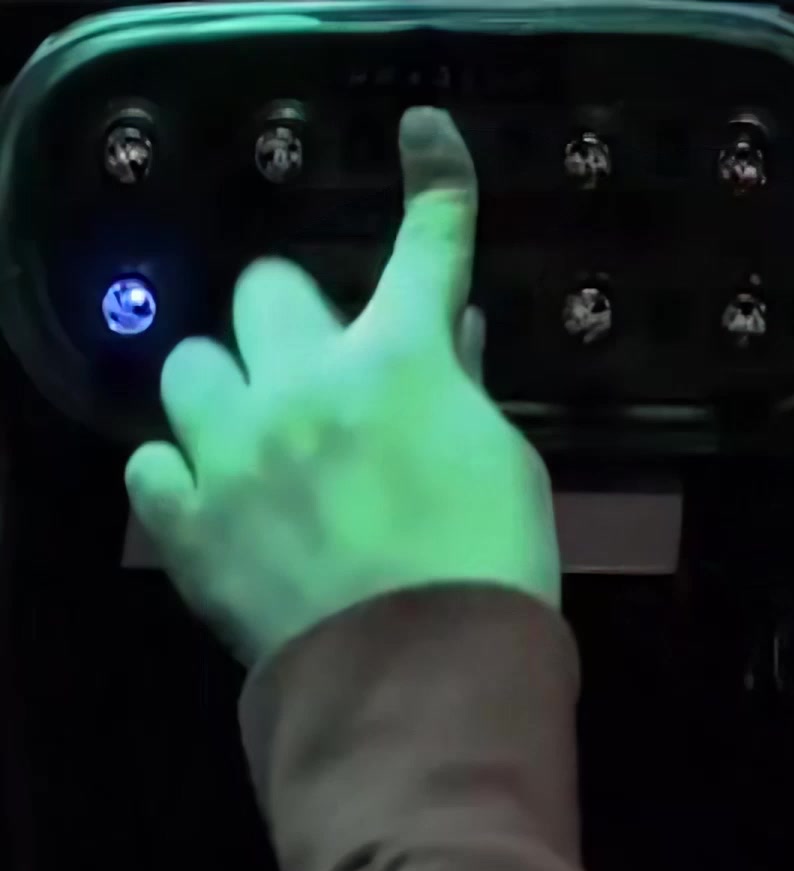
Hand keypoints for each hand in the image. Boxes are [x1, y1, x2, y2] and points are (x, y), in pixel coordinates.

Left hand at [125, 107, 558, 665]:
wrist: (424, 678)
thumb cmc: (494, 564)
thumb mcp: (505, 464)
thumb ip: (464, 389)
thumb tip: (446, 341)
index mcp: (401, 361)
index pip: (427, 246)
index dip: (434, 181)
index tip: (423, 131)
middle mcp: (301, 384)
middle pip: (264, 288)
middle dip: (294, 316)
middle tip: (323, 365)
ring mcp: (230, 453)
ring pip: (188, 365)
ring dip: (225, 388)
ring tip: (257, 433)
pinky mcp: (185, 523)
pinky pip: (148, 465)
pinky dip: (182, 473)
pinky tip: (217, 497)